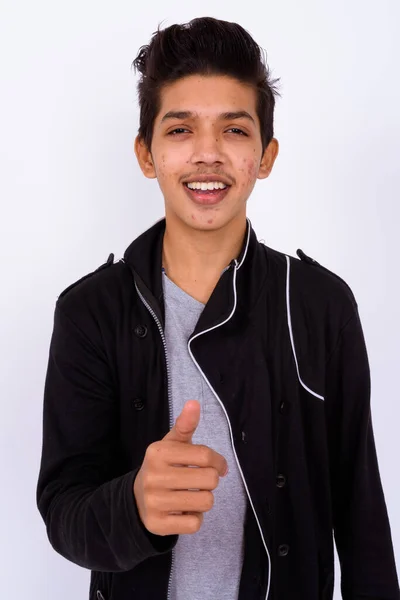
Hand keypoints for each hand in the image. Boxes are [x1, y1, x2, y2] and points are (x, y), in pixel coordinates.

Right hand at [133, 400, 227, 535]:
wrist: (137, 498)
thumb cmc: (163, 466)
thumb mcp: (172, 443)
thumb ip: (185, 424)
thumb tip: (194, 403)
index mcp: (158, 452)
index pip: (206, 456)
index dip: (218, 462)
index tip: (216, 466)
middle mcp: (154, 476)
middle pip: (210, 480)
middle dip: (210, 481)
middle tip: (199, 482)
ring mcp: (154, 502)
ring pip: (205, 502)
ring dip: (204, 500)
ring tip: (191, 495)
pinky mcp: (157, 524)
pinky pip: (195, 523)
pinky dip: (194, 518)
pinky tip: (182, 510)